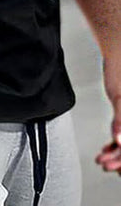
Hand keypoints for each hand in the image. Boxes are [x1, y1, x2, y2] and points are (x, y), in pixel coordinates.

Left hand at [95, 57, 120, 173]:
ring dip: (117, 152)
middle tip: (103, 163)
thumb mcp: (120, 98)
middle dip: (119, 158)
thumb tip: (119, 141)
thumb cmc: (120, 72)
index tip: (111, 166)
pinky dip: (117, 143)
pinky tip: (106, 148)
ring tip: (102, 158)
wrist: (118, 54)